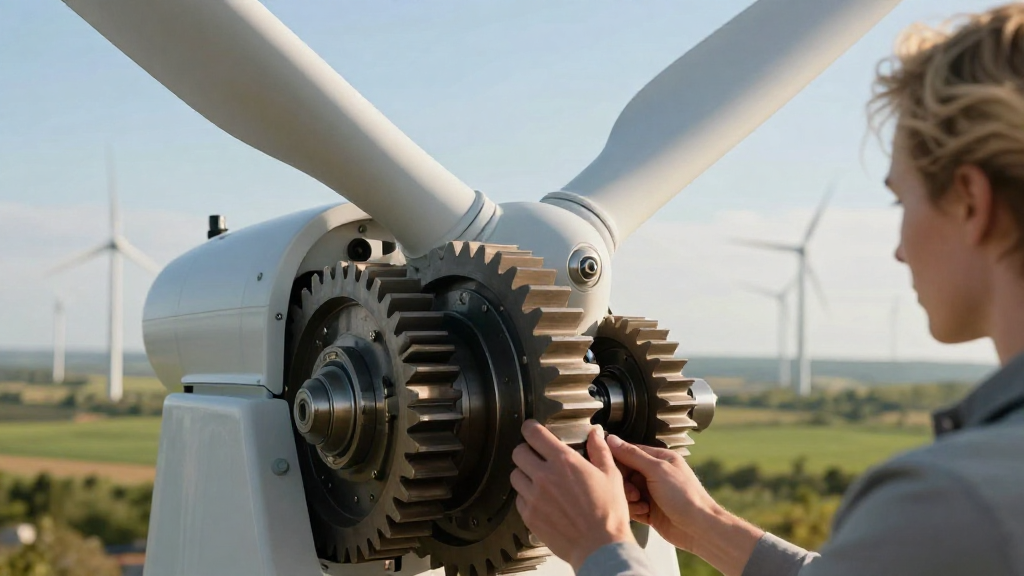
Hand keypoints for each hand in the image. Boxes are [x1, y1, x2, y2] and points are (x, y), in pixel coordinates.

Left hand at [511, 421, 634, 571]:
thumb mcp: (610, 475)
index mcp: (563, 461)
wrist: (600, 547)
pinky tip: (540, 499)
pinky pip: (518, 499)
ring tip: (538, 478)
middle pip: (518, 452)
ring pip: (515, 475)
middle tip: (536, 455)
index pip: (533, 434)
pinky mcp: (529, 516)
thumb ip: (599, 450)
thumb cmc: (608, 512)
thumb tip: (595, 433)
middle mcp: (544, 476)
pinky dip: (526, 496)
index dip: (530, 428)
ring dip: (524, 473)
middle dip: (526, 450)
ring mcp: (534, 497)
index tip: (532, 429)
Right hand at [607, 436, 715, 551]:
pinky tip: (645, 513)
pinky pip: (631, 507)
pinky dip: (634, 510)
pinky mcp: (649, 511)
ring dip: (629, 498)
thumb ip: (633, 455)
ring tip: (641, 503)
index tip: (608, 467)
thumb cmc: (684, 495)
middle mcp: (655, 474)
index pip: (630, 452)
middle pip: (626, 473)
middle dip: (625, 483)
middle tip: (633, 491)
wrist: (699, 528)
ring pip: (626, 491)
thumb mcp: (657, 470)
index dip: (618, 459)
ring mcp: (652, 493)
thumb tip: (612, 439)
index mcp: (660, 458)